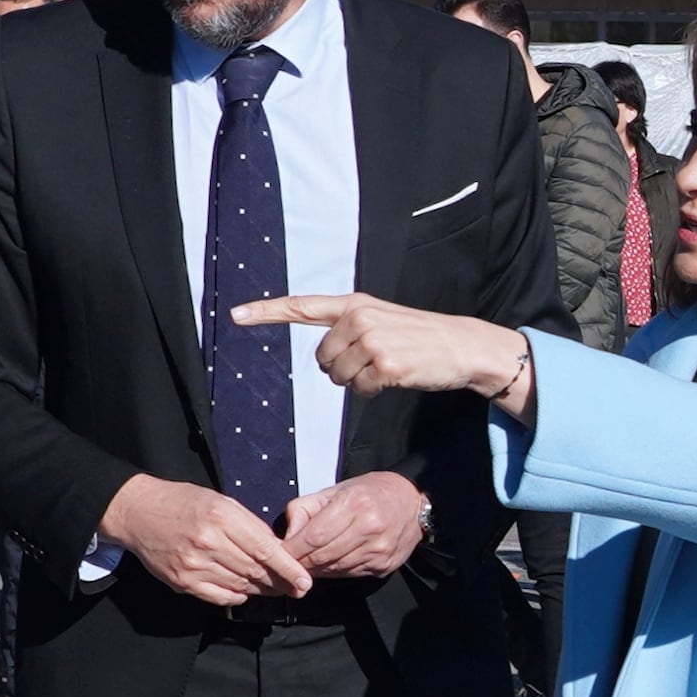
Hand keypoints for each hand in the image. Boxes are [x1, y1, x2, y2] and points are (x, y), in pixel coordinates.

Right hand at [99, 471, 313, 606]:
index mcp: (222, 518)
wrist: (138, 512)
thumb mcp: (221, 501)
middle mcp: (208, 543)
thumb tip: (278, 550)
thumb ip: (250, 525)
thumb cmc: (183, 502)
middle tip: (293, 587)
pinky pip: (220, 598)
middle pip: (256, 572)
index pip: (266, 550)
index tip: (305, 582)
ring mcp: (194, 565)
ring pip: (241, 587)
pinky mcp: (182, 582)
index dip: (289, 569)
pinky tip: (244, 591)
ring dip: (260, 590)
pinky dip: (237, 597)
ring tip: (272, 587)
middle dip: (279, 582)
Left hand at [228, 291, 536, 405]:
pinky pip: (359, 389)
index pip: (303, 306)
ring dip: (359, 382)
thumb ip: (350, 330)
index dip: (266, 312)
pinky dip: (373, 391)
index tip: (235, 315)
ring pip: (338, 377)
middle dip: (342, 369)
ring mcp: (372, 340)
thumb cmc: (420, 339)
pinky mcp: (385, 362)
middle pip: (322, 360)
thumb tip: (326, 361)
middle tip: (374, 362)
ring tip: (387, 368)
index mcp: (355, 304)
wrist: (461, 346)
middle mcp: (359, 317)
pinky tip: (395, 377)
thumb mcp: (383, 322)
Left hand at [282, 470, 432, 581]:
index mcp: (354, 503)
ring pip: (335, 568)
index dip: (293, 548)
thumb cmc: (369, 493)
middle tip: (290, 561)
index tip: (281, 552)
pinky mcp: (384, 564)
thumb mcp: (334, 490)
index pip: (314, 536)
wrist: (411, 501)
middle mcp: (369, 527)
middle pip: (323, 555)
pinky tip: (330, 562)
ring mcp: (379, 549)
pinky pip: (350, 573)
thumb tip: (287, 536)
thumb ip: (304, 509)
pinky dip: (334, 571)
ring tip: (309, 562)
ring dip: (317, 569)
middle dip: (301, 561)